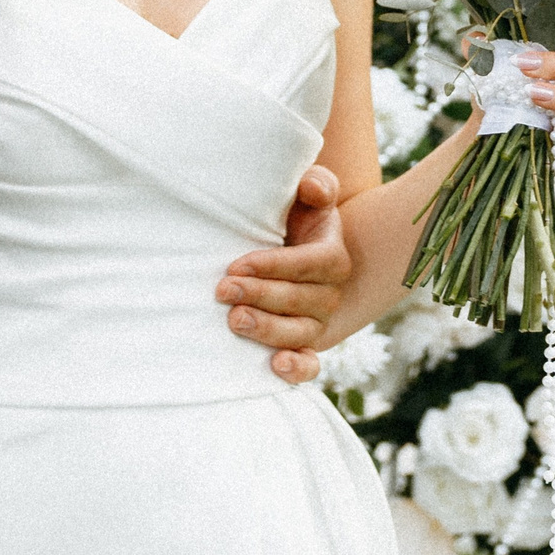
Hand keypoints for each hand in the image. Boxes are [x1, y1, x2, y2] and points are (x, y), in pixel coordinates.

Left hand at [215, 164, 346, 384]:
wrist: (291, 247)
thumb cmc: (294, 217)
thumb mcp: (306, 196)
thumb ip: (315, 184)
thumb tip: (313, 187)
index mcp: (332, 257)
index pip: (306, 264)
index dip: (272, 266)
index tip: (235, 264)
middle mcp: (329, 294)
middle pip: (298, 300)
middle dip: (258, 295)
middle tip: (222, 289)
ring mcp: (318, 323)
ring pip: (299, 333)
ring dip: (267, 330)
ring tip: (234, 320)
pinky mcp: (304, 345)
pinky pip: (309, 365)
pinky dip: (297, 370)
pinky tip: (275, 366)